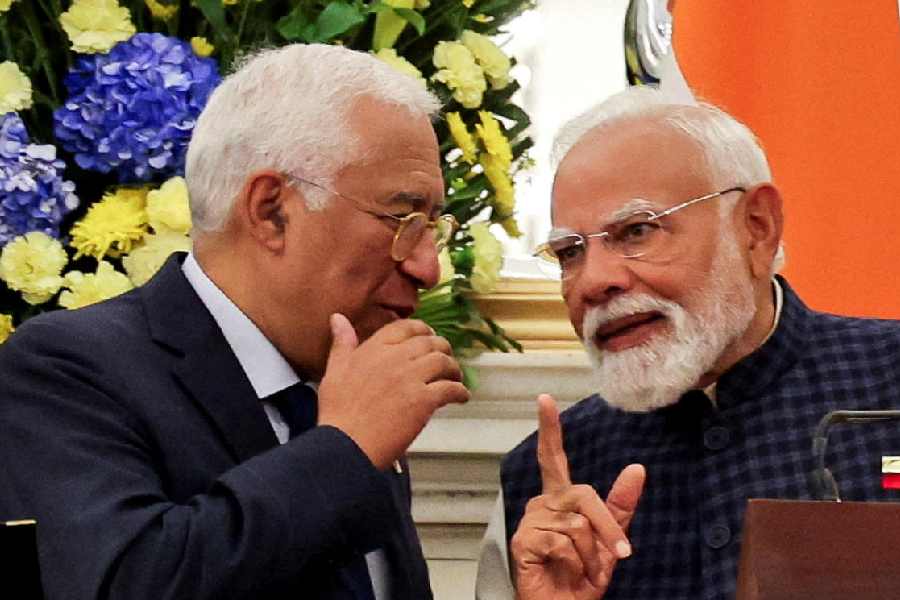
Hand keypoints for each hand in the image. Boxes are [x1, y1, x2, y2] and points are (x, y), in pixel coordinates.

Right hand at [317, 313, 469, 468]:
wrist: (345, 444)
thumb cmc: (337, 412)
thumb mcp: (334, 370)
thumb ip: (342, 343)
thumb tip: (338, 317)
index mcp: (374, 348)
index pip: (405, 327)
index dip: (422, 330)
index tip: (429, 336)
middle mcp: (395, 358)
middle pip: (429, 343)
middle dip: (442, 349)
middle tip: (446, 359)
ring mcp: (411, 378)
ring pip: (443, 362)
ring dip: (453, 369)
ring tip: (455, 378)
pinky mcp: (423, 400)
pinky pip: (450, 388)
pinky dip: (460, 391)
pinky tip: (461, 397)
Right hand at [510, 394, 645, 599]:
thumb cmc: (582, 579)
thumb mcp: (609, 542)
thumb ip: (620, 506)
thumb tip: (637, 469)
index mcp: (560, 500)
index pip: (552, 457)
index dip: (550, 428)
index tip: (544, 399)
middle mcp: (542, 504)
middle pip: (584, 496)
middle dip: (608, 528)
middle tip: (622, 556)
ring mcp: (531, 521)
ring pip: (578, 525)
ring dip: (592, 555)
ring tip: (583, 571)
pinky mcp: (524, 540)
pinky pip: (564, 541)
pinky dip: (576, 562)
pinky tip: (566, 572)